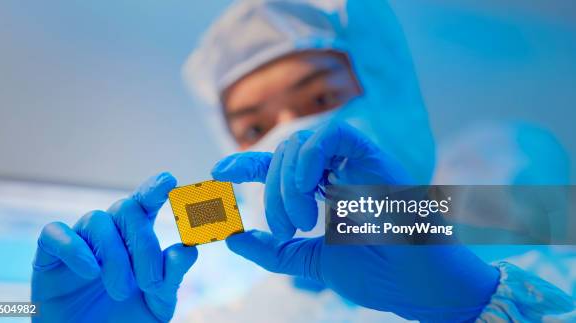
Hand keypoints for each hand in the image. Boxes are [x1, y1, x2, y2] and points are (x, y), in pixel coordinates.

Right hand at [32, 173, 196, 322]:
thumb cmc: (125, 321)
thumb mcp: (156, 303)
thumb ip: (171, 277)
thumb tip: (187, 249)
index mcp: (136, 240)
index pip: (146, 203)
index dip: (155, 188)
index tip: (168, 181)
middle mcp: (109, 234)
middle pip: (127, 208)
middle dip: (143, 243)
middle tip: (149, 283)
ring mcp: (79, 242)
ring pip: (97, 220)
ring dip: (115, 255)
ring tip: (121, 291)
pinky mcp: (48, 256)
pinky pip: (55, 233)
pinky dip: (74, 248)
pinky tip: (90, 272)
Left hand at [212, 122, 498, 321]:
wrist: (415, 283)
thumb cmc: (374, 272)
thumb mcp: (311, 261)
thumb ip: (273, 251)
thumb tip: (232, 237)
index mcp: (324, 190)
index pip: (280, 166)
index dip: (247, 164)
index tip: (217, 172)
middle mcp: (337, 170)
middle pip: (284, 155)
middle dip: (271, 191)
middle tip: (281, 230)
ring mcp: (355, 160)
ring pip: (302, 144)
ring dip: (288, 184)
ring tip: (300, 223)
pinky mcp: (374, 155)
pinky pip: (334, 135)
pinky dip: (311, 158)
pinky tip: (309, 192)